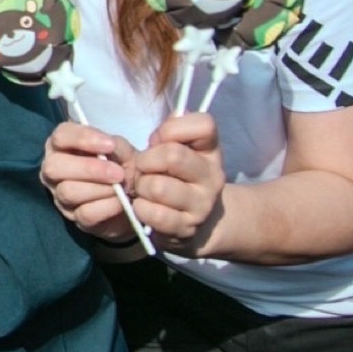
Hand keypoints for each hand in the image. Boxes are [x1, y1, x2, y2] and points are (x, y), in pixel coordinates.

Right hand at [39, 121, 142, 245]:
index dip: (83, 139)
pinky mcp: (73, 218)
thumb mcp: (121, 149)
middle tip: (118, 173)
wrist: (134, 196)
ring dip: (99, 189)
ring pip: (68, 192)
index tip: (110, 145)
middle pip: (54, 167)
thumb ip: (114, 145)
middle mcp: (53, 169)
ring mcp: (59, 195)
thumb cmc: (121, 164)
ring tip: (121, 187)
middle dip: (89, 169)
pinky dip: (106, 207)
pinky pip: (84, 214)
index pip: (60, 136)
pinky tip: (120, 202)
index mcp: (62, 145)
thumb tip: (109, 149)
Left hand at [127, 112, 227, 254]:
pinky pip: (154, 214)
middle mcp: (212, 176)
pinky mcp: (186, 228)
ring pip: (158, 187)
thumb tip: (152, 137)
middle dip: (146, 161)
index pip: (204, 124)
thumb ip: (161, 136)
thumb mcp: (169, 151)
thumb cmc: (172, 177)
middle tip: (141, 168)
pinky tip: (141, 207)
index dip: (172, 128)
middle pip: (173, 156)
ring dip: (141, 187)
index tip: (158, 141)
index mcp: (210, 150)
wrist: (190, 221)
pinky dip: (140, 208)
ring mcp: (202, 204)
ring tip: (142, 189)